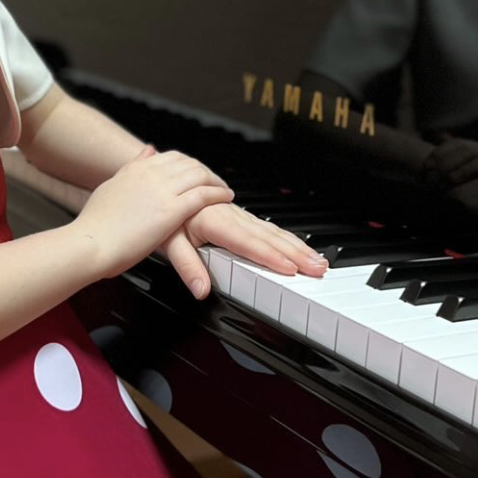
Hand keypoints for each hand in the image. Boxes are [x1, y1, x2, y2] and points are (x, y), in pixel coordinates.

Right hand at [73, 144, 234, 287]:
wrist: (91, 243)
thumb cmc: (96, 225)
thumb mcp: (111, 187)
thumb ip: (131, 168)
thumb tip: (148, 150)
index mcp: (134, 169)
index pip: (171, 157)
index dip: (189, 165)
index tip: (196, 174)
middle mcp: (150, 174)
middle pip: (189, 163)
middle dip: (206, 172)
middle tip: (215, 183)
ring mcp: (162, 190)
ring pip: (199, 175)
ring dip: (216, 181)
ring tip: (224, 191)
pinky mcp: (171, 210)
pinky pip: (203, 194)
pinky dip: (218, 194)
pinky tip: (225, 198)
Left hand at [158, 203, 328, 300]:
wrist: (160, 186)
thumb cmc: (163, 215)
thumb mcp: (167, 241)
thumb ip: (187, 265)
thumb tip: (200, 290)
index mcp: (214, 220)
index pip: (247, 242)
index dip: (269, 256)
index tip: (290, 268)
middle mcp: (229, 215)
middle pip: (268, 237)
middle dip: (295, 253)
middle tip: (318, 268)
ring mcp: (235, 214)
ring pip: (271, 231)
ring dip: (296, 246)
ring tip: (317, 260)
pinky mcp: (237, 215)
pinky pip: (265, 227)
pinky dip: (285, 237)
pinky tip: (298, 246)